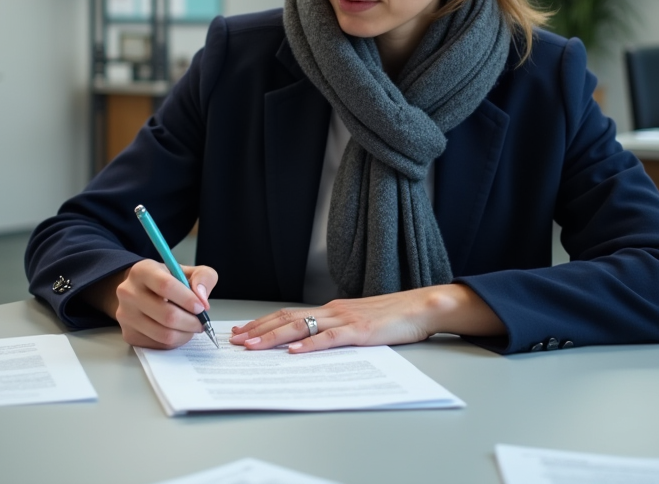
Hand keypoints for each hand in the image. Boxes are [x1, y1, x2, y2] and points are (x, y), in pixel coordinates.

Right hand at [88, 259, 218, 349]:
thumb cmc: (167, 281)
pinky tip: (178, 331)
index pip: (166, 286)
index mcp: (142, 271)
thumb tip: (202, 299)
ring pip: (164, 334)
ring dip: (185, 334)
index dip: (188, 299)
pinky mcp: (129, 335)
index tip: (201, 307)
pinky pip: (159, 345)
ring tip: (191, 327)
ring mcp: (125, 316)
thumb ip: (203, 277)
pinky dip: (175, 341)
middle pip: (167, 315)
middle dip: (191, 322)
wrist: (140, 291)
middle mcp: (128, 292)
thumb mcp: (187, 271)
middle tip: (201, 321)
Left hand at [228, 284, 503, 353]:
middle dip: (259, 330)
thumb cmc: (393, 317)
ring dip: (274, 337)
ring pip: (302, 326)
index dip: (264, 322)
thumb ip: (336, 330)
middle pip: (288, 318)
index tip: (243, 331)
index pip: (289, 314)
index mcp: (332, 309)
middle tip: (236, 340)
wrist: (421, 307)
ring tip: (253, 346)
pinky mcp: (361, 331)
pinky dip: (311, 345)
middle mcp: (333, 310)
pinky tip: (295, 352)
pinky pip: (330, 338)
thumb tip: (310, 344)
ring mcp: (346, 319)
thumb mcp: (358, 322)